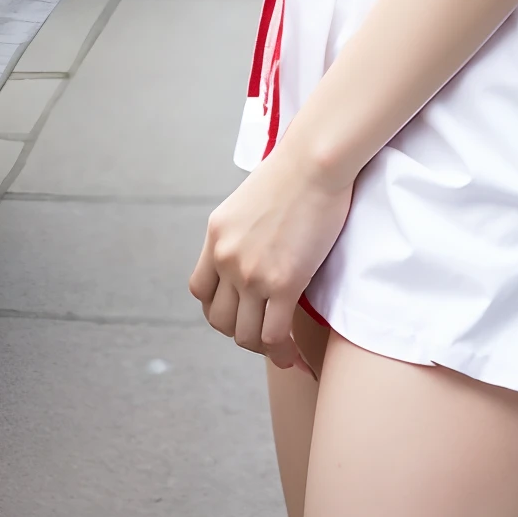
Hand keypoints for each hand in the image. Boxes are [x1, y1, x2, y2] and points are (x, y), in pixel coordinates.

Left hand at [189, 135, 351, 367]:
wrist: (315, 161)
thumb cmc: (296, 172)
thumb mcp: (250, 200)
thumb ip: (244, 229)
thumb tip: (256, 244)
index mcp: (216, 236)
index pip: (201, 291)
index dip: (220, 308)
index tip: (243, 312)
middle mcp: (225, 258)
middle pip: (219, 319)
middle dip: (242, 331)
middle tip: (265, 332)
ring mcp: (251, 273)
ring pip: (246, 335)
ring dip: (263, 347)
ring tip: (282, 350)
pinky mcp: (283, 282)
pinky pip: (275, 334)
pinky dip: (283, 352)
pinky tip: (295, 355)